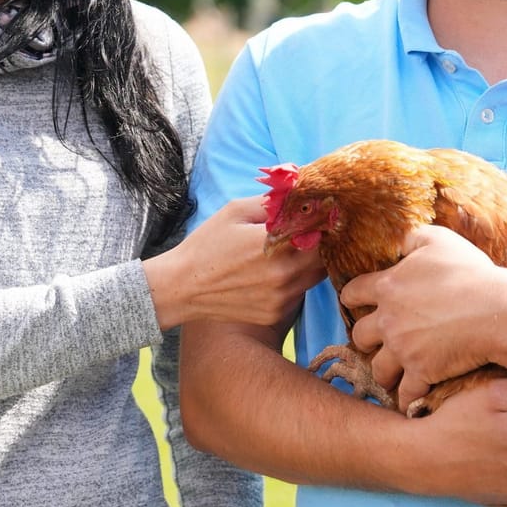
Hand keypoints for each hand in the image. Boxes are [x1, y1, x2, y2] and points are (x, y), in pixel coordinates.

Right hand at [145, 196, 325, 329]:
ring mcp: (281, 298)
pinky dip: (295, 282)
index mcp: (274, 244)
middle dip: (321, 243)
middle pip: (324, 256)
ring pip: (315, 277)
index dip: (325, 222)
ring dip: (310, 263)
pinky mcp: (275, 314)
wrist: (182, 287)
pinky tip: (274, 274)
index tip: (322, 214)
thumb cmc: (207, 245)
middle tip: (310, 233)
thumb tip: (300, 193)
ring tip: (292, 252)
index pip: (321, 231)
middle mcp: (283, 274)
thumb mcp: (235, 212)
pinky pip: (299, 293)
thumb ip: (272, 202)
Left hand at [342, 225, 506, 408]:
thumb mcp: (438, 241)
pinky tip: (410, 401)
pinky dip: (407, 398)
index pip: (353, 292)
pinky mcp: (421, 372)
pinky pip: (406, 392)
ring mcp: (403, 349)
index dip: (352, 297)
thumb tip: (398, 241)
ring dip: (383, 371)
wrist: (496, 311)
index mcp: (388, 286)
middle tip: (374, 342)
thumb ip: (412, 237)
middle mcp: (388, 320)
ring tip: (391, 375)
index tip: (356, 302)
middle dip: (365, 339)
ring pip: (378, 368)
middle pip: (360, 335)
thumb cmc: (470, 273)